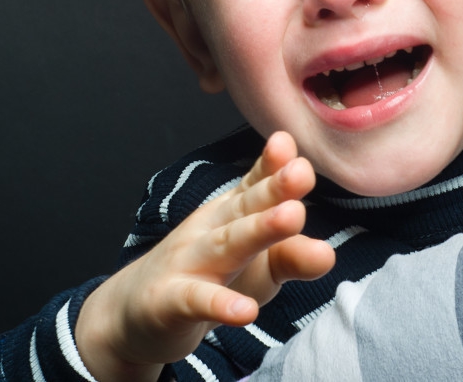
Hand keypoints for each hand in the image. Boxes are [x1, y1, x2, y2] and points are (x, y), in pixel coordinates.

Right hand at [75, 131, 335, 381]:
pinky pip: (196, 300)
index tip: (296, 148)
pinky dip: (220, 304)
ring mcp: (188, 264)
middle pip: (246, 209)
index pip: (255, 185)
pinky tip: (245, 311)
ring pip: (225, 245)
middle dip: (275, 189)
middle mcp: (211, 231)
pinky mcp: (169, 302)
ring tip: (292, 217)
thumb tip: (329, 252)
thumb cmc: (206, 278)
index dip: (274, 166)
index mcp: (232, 215)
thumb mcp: (255, 267)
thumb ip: (291, 255)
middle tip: (304, 172)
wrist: (132, 313)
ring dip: (257, 230)